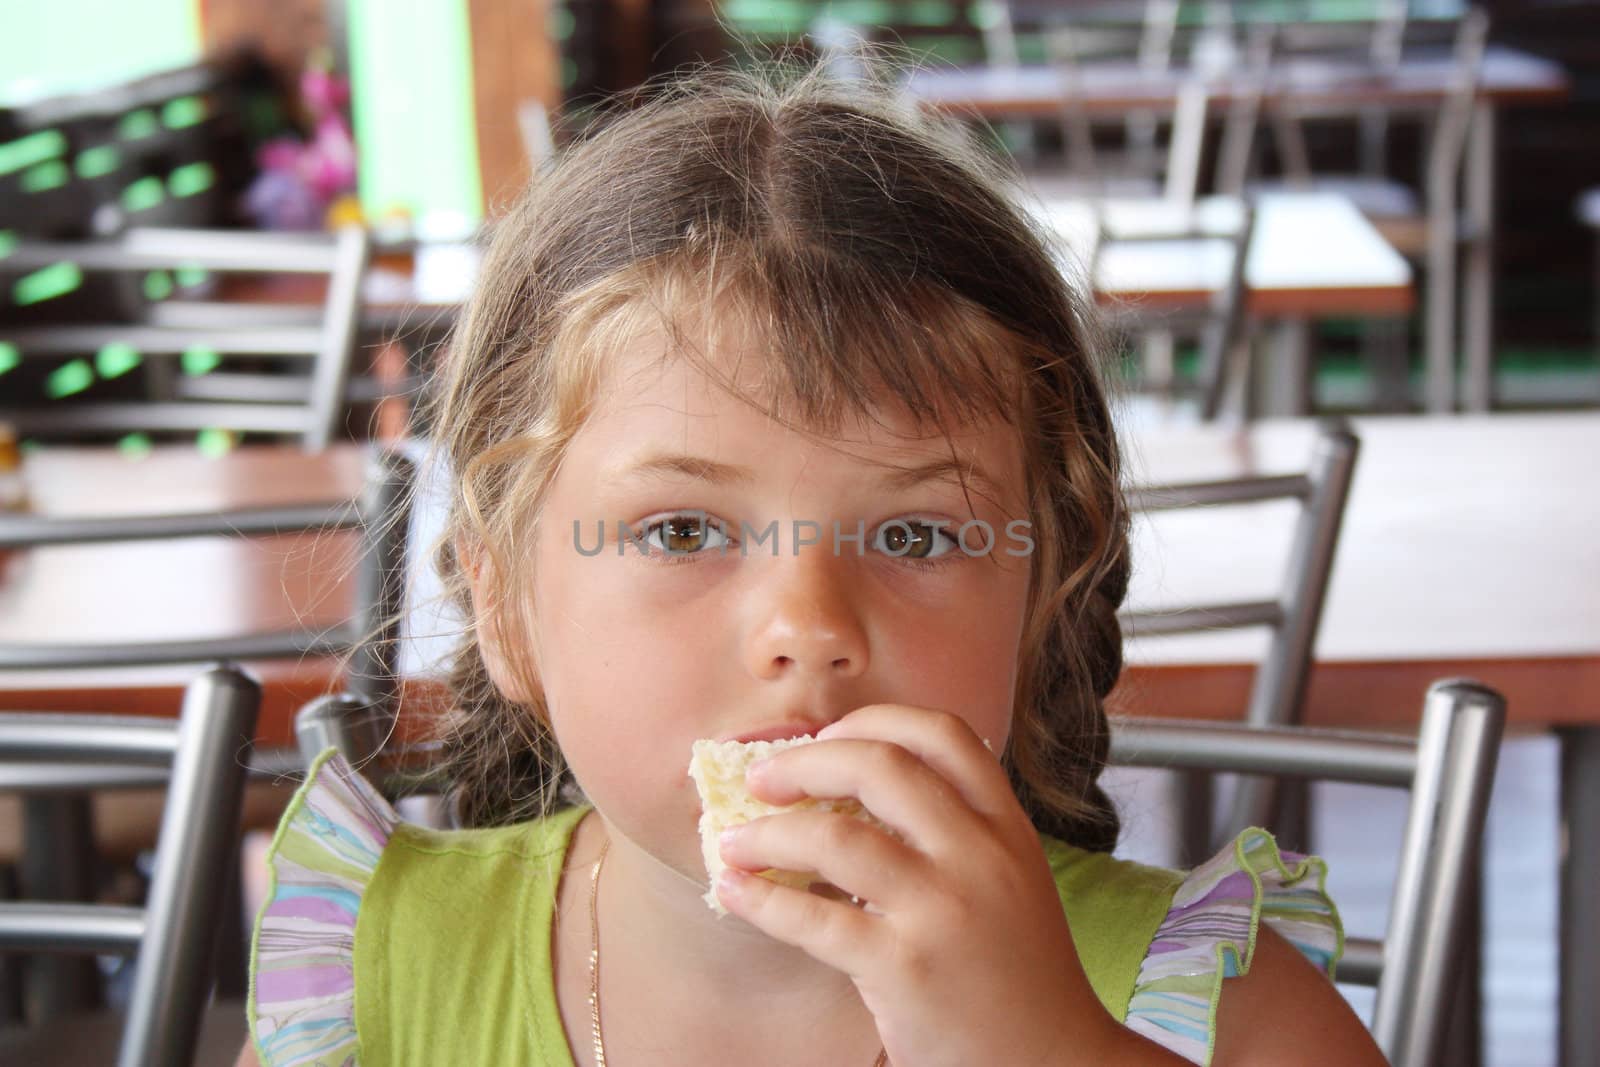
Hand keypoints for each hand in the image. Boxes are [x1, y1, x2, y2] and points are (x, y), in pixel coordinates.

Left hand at [714, 704, 1128, 1066]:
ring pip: (836, 837)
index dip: (873, 720)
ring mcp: (943, 911)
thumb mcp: (1009, 880)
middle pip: (881, 765)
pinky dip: (760, 899)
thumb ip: (953, 834)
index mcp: (1007, 826)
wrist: (1055, 1062)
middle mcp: (980, 856)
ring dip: (767, 832)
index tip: (827, 736)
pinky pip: (814, 919)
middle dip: (805, 761)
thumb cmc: (1017, 973)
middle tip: (762, 779)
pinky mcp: (905, 969)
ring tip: (735, 842)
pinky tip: (734, 892)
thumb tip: (840, 797)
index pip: (942, 734)